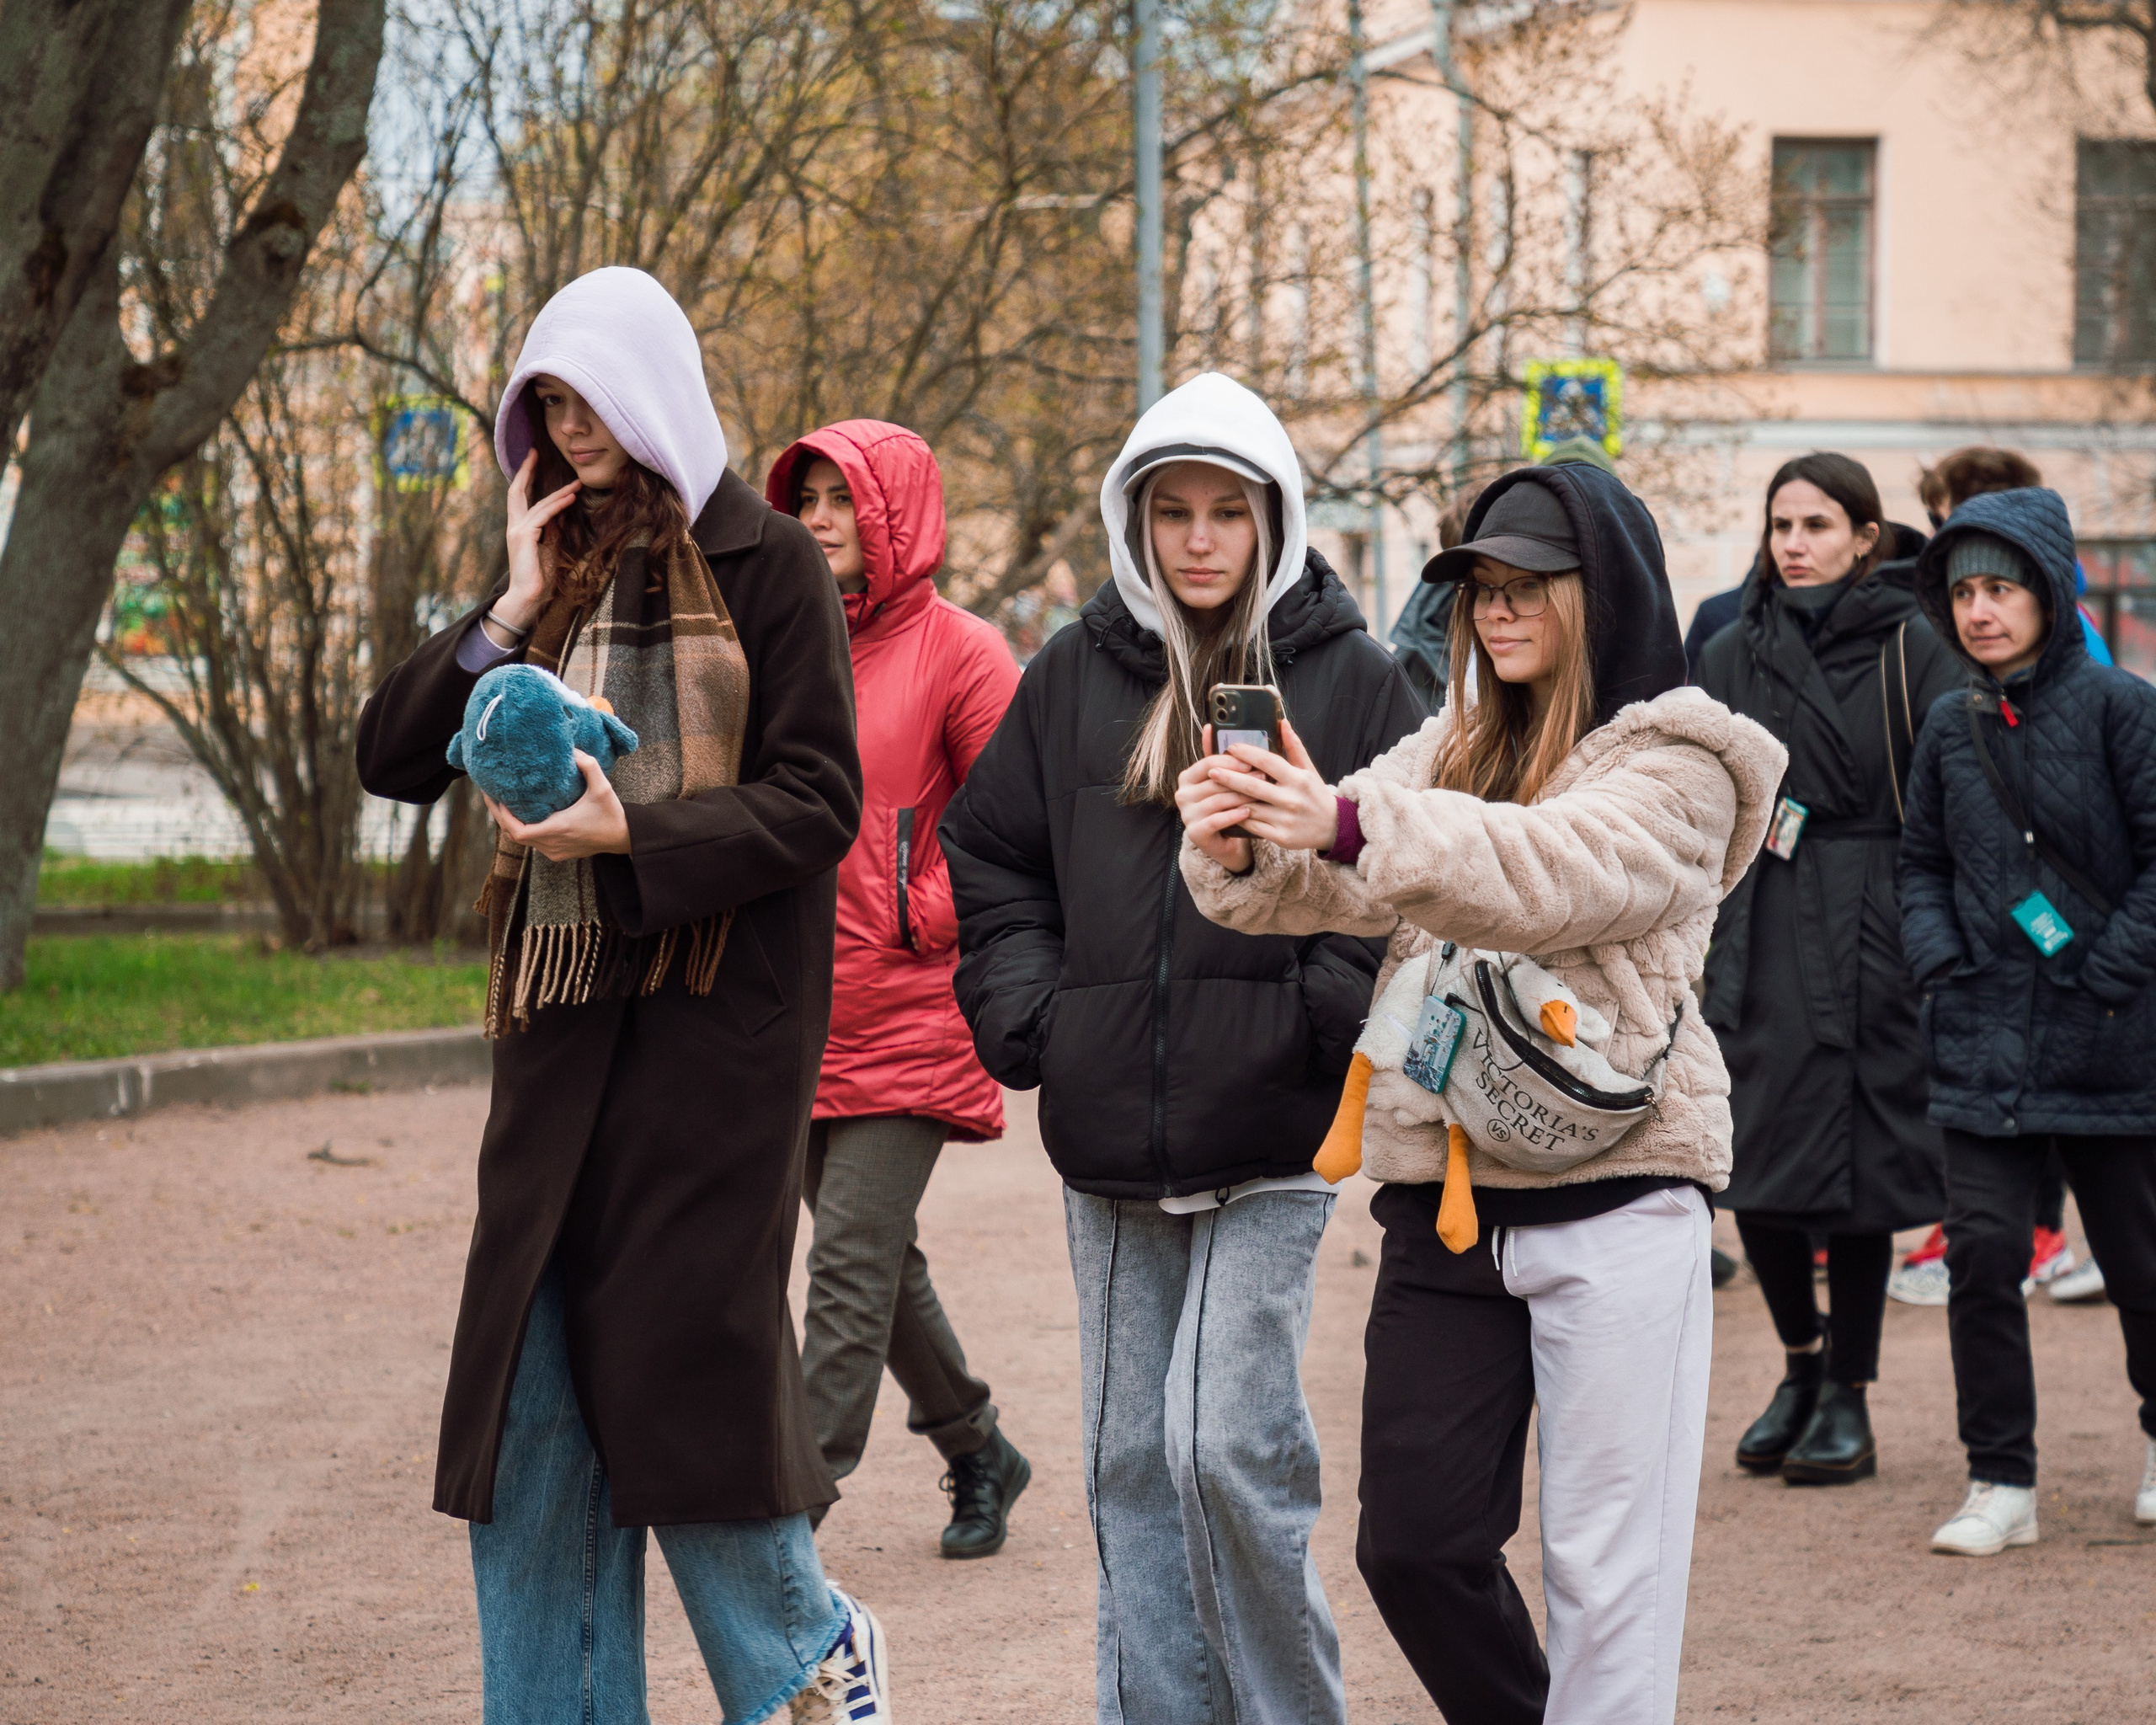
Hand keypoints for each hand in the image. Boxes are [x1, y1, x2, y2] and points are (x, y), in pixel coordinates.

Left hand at [483, 751, 630, 860]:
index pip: (518, 830)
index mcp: (558, 828)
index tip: (498, 799)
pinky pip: (534, 844)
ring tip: (504, 804)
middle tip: (492, 797)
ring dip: (512, 825)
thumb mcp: (603, 788)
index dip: (504, 816)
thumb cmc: (612, 814)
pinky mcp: (558, 854)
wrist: (623, 838)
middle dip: (501, 817)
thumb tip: (572, 750)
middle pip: (514, 836)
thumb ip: (589, 766)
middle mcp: (552, 843)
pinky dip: (525, 831)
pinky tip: (524, 817)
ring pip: (523, 841)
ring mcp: (554, 851)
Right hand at [494, 449, 580, 635]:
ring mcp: (517, 531)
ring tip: (576, 483)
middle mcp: (514, 526)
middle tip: (534, 452)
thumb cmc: (539, 577)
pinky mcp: (525, 537)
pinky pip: (544, 516)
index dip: (526, 478)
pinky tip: (571, 498)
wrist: (529, 596)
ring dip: (559, 493)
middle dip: (526, 470)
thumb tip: (561, 514)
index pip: (520, 497)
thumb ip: (553, 530)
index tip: (534, 461)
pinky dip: (558, 505)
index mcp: (519, 528)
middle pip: (517, 491)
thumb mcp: (550, 548)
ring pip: (537, 503)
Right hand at [1175, 727, 1253, 872]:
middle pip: (1214, 782)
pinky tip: (1248, 812)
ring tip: (1261, 795)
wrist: (1225, 840)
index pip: (1208, 763)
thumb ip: (1218, 756)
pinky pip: (1216, 821)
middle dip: (1241, 779)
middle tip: (1264, 778)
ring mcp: (1187, 814)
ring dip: (1240, 797)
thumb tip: (1210, 726)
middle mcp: (1182, 794)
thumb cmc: (1226, 805)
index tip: (1251, 761)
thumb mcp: (1224, 780)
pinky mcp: (1195, 832)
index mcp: (1187, 777)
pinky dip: (1233, 816)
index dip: (1231, 761)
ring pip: (1217, 801)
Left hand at [1202, 718, 1338, 853]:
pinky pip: (1252, 826)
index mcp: (1298, 779)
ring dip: (1230, 799)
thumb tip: (1282, 723)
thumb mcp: (1309, 770)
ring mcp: (1285, 820)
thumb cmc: (1315, 794)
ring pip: (1249, 808)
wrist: (1332, 827)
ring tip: (1214, 790)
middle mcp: (1292, 799)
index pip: (1269, 762)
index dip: (1248, 753)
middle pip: (1253, 786)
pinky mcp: (1280, 837)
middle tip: (1212, 770)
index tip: (1230, 747)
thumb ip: (1294, 747)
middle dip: (1229, 777)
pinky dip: (1238, 817)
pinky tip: (1227, 809)